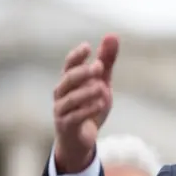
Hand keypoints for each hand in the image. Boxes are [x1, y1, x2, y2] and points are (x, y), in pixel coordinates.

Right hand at [53, 34, 118, 172]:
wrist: (81, 139)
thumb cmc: (90, 106)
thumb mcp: (102, 82)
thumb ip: (106, 61)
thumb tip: (113, 35)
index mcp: (70, 81)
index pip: (69, 65)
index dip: (77, 56)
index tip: (88, 47)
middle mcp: (62, 94)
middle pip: (68, 80)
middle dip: (82, 72)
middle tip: (99, 67)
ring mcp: (62, 110)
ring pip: (71, 99)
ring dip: (87, 92)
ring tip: (103, 88)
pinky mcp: (66, 126)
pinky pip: (75, 117)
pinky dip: (88, 110)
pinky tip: (101, 104)